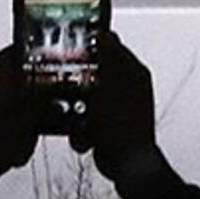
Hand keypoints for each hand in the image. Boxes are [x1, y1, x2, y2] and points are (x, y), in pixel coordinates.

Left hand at [0, 46, 43, 198]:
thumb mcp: (24, 120)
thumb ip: (40, 100)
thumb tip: (54, 83)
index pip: (6, 57)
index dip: (25, 47)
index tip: (45, 45)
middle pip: (16, 79)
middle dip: (38, 82)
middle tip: (58, 84)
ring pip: (19, 104)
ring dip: (34, 112)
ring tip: (48, 118)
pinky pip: (17, 126)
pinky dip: (26, 133)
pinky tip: (29, 144)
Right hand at [81, 29, 157, 178]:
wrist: (127, 165)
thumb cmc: (122, 125)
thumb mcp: (110, 86)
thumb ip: (108, 59)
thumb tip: (106, 34)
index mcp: (135, 74)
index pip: (112, 48)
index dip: (92, 46)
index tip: (70, 47)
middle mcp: (129, 88)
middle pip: (96, 73)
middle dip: (79, 82)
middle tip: (64, 84)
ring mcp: (119, 108)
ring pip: (88, 98)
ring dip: (78, 110)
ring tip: (76, 120)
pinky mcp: (109, 126)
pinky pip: (88, 120)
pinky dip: (83, 129)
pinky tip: (82, 137)